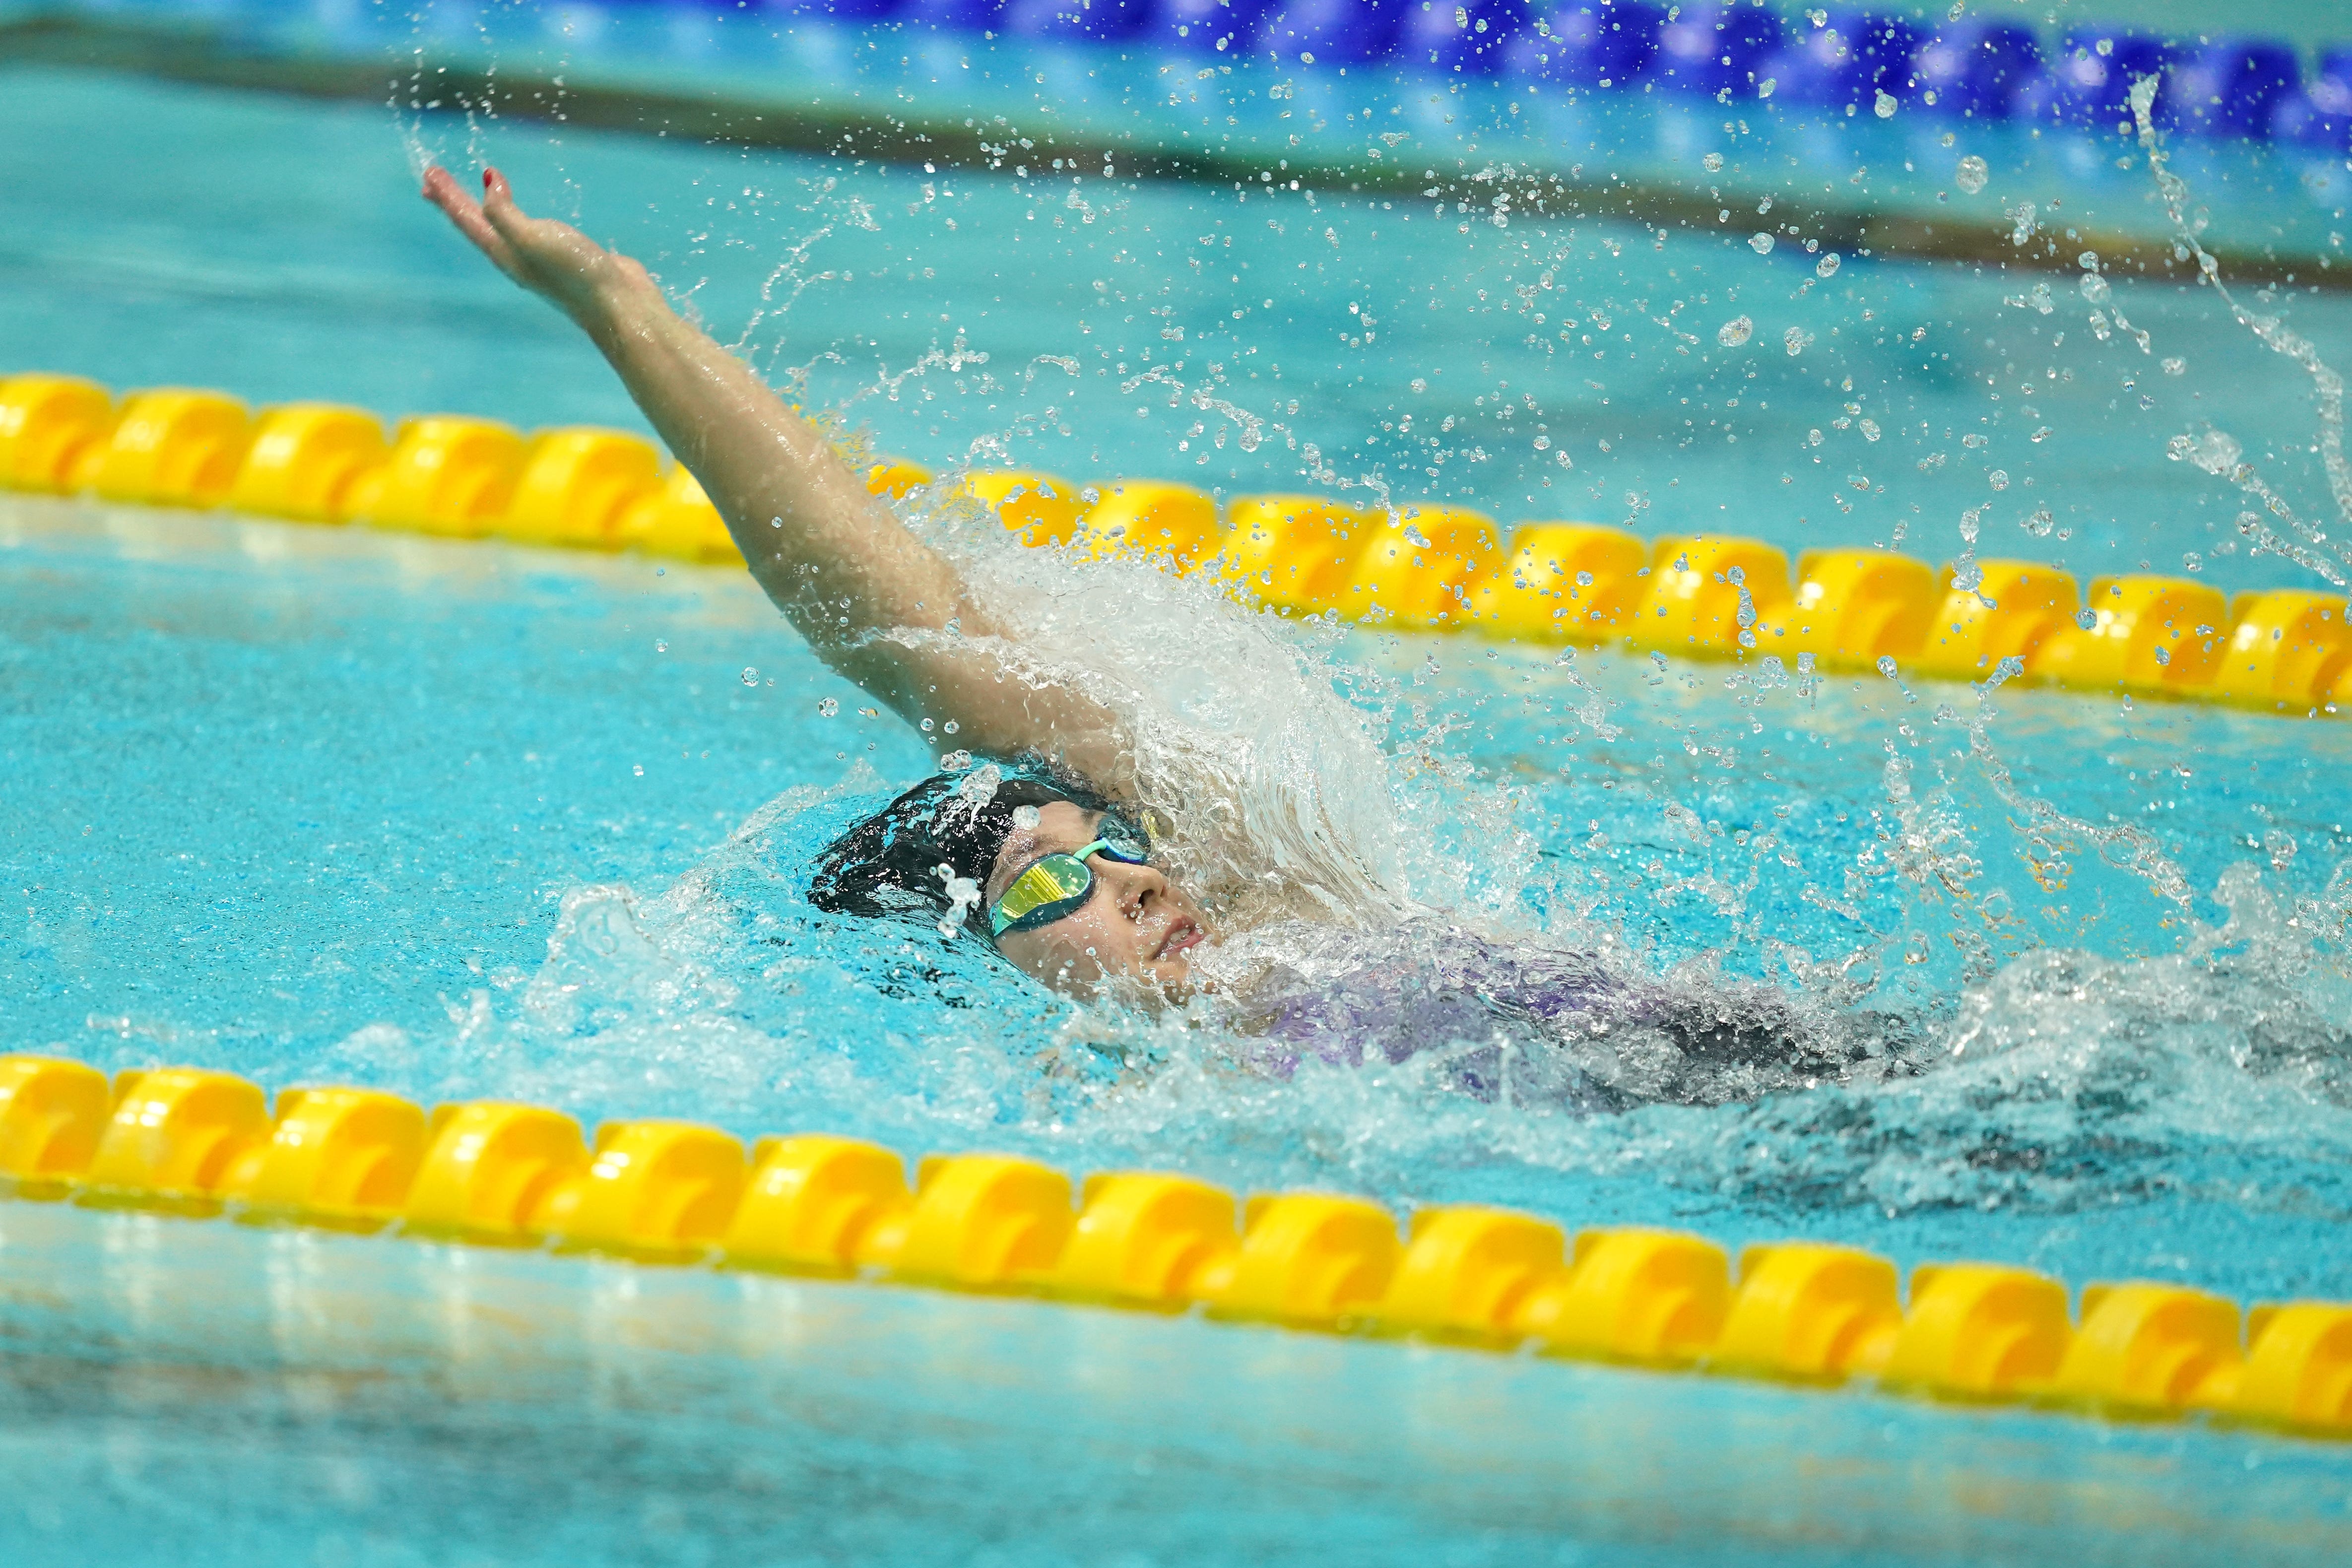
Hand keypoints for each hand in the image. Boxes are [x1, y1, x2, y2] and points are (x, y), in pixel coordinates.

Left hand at [422, 165, 658, 329]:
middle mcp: (517, 259)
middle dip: (456, 201)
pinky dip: (517, 213)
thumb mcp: (533, 238)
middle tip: (433, 180)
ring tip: (475, 191)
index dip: (447, 196)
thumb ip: (504, 212)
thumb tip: (487, 182)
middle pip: (478, 225)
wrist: (620, 307)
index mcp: (505, 255)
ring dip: (484, 207)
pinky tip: (521, 214)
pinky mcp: (563, 257)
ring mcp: (540, 259)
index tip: (429, 173)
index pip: (467, 221)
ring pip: (502, 227)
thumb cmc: (576, 273)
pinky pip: (528, 228)